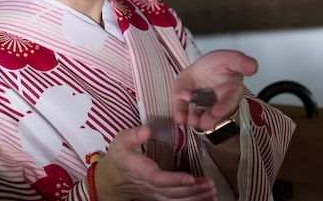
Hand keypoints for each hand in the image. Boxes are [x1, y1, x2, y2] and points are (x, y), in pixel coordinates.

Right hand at [95, 126, 215, 200]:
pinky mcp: (159, 197)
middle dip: (193, 190)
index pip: (159, 179)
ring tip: (212, 192)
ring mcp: (155, 194)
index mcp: (141, 171)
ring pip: (176, 200)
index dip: (175, 180)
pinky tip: (206, 199)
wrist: (111, 180)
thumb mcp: (120, 141)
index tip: (191, 178)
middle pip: (172, 193)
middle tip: (210, 184)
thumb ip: (133, 135)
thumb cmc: (118, 157)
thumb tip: (147, 130)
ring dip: (195, 198)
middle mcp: (149, 186)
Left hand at [172, 49, 257, 130]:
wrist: (202, 66)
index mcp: (229, 93)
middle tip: (204, 123)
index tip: (218, 112)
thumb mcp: (232, 59)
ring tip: (192, 121)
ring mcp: (198, 103)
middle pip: (212, 113)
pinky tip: (179, 117)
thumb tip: (253, 67)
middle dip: (209, 119)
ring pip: (197, 113)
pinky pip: (182, 108)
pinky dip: (180, 113)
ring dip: (194, 118)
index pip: (228, 102)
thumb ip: (242, 63)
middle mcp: (214, 103)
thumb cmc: (220, 64)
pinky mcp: (184, 101)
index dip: (223, 108)